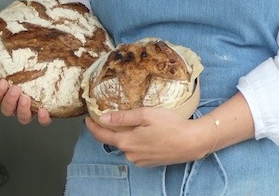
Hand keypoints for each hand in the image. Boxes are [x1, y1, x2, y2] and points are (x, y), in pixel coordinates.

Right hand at [0, 58, 51, 125]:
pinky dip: (42, 119)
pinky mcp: (45, 112)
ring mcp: (31, 110)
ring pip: (23, 118)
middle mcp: (17, 105)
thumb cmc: (28, 70)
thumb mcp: (12, 64)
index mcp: (6, 95)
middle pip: (7, 110)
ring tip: (26, 98)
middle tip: (16, 88)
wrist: (54, 71)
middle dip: (9, 100)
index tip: (2, 81)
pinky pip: (43, 121)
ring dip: (23, 110)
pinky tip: (43, 111)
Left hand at [85, 108, 214, 166]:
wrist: (191, 142)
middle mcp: (130, 154)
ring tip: (138, 123)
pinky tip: (149, 133)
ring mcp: (140, 160)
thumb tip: (103, 117)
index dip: (93, 126)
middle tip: (116, 115)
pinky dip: (138, 141)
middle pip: (116, 140)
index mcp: (127, 142)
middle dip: (113, 129)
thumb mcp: (146, 115)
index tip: (87, 119)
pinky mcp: (150, 162)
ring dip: (128, 135)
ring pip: (128, 145)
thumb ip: (123, 117)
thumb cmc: (170, 125)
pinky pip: (138, 150)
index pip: (102, 135)